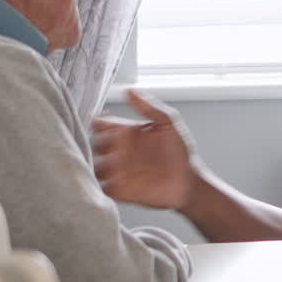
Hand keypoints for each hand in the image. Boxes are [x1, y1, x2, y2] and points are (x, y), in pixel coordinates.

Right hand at [91, 89, 203, 209]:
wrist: (189, 182)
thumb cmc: (181, 152)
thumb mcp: (169, 123)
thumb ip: (149, 107)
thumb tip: (129, 91)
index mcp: (127, 133)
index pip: (101, 124)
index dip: (97, 123)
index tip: (100, 124)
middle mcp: (119, 151)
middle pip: (93, 144)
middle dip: (92, 144)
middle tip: (102, 146)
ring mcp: (118, 171)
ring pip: (92, 166)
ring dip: (91, 165)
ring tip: (101, 164)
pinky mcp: (119, 190)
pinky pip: (100, 188)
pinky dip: (96, 186)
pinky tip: (104, 181)